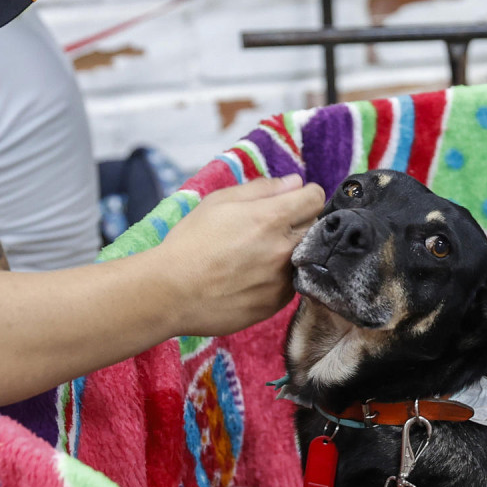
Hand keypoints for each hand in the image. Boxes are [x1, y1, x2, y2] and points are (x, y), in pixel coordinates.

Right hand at [160, 174, 323, 336]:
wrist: (170, 292)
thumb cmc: (189, 243)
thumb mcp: (218, 202)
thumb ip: (262, 189)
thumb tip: (294, 182)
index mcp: (270, 218)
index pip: (316, 198)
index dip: (304, 195)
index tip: (292, 201)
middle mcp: (283, 249)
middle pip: (314, 228)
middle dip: (297, 223)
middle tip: (268, 229)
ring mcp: (281, 280)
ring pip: (302, 257)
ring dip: (287, 252)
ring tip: (254, 256)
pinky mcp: (275, 304)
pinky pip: (289, 284)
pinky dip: (276, 278)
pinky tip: (249, 277)